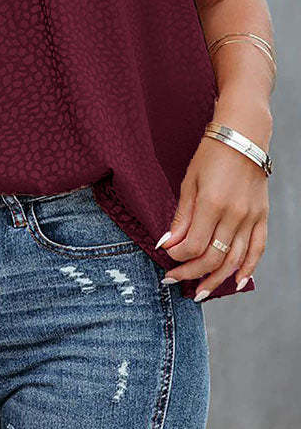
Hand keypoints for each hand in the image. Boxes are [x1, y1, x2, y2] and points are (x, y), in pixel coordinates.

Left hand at [158, 129, 268, 299]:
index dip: (177, 255)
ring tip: (200, 292)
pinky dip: (249, 267)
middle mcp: (235, 214)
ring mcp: (251, 217)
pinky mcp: (262, 216)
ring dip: (216, 279)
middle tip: (173, 280)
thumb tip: (167, 244)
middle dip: (190, 272)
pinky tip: (237, 282)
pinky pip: (257, 249)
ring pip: (234, 259)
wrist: (243, 136)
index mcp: (213, 204)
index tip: (166, 254)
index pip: (193, 245)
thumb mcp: (189, 182)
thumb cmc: (211, 155)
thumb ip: (181, 217)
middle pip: (212, 257)